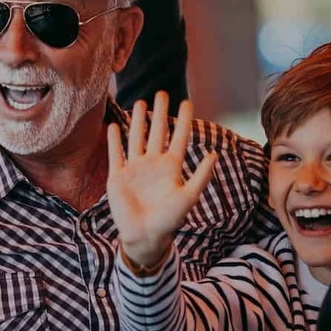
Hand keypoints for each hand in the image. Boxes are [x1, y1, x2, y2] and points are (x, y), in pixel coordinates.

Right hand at [107, 92, 217, 267]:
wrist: (145, 236)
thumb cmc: (169, 220)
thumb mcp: (189, 197)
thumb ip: (201, 176)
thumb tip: (215, 154)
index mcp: (171, 167)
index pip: (178, 137)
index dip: (183, 120)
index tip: (186, 101)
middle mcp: (153, 164)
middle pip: (157, 132)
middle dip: (160, 113)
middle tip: (162, 93)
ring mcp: (135, 169)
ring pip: (137, 138)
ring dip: (139, 121)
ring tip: (141, 103)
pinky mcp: (118, 177)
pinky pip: (116, 154)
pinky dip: (114, 140)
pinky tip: (115, 126)